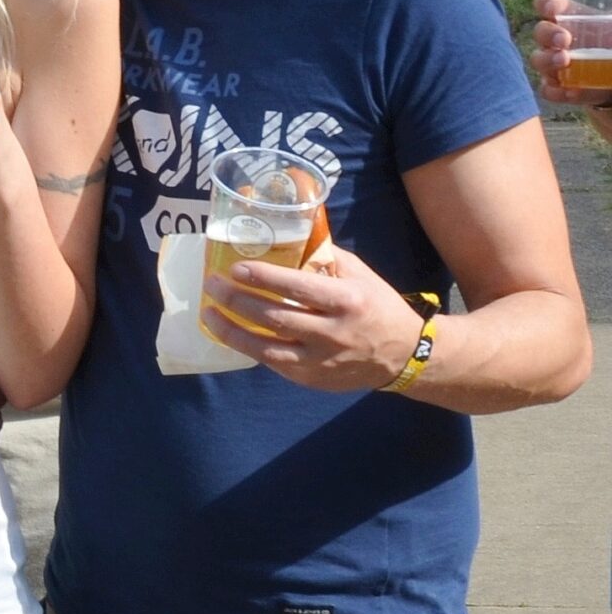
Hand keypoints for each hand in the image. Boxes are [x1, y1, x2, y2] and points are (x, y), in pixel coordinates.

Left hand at [201, 241, 423, 390]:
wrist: (406, 355)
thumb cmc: (378, 306)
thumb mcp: (360, 275)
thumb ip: (326, 258)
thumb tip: (289, 235)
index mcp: (347, 301)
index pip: (298, 288)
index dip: (264, 279)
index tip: (235, 268)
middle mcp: (334, 333)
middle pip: (275, 318)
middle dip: (237, 301)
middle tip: (212, 285)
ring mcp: (321, 360)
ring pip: (266, 348)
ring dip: (231, 330)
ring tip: (208, 313)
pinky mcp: (312, 379)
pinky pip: (272, 363)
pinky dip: (248, 347)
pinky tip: (230, 333)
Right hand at [530, 0, 611, 142]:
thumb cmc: (611, 44)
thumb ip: (609, 25)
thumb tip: (610, 32)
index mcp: (569, 17)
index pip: (547, 3)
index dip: (545, 3)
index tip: (551, 9)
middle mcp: (556, 39)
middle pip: (540, 31)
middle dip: (548, 35)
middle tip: (564, 41)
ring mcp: (553, 64)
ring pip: (538, 60)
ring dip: (548, 61)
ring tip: (565, 63)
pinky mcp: (556, 87)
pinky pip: (547, 90)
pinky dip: (557, 91)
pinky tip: (573, 91)